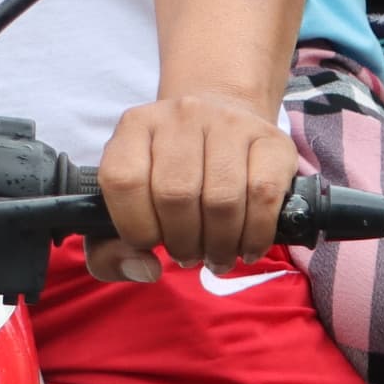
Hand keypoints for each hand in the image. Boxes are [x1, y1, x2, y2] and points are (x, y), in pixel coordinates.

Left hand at [93, 90, 301, 279]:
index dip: (136, 226)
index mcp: (136, 126)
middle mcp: (181, 114)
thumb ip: (112, 247)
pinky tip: (247, 247)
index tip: (151, 244)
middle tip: (190, 255)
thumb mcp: (131, 199)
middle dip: (183, 242)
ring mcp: (229, 121)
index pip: (123, 180)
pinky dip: (255, 234)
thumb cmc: (171, 174)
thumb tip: (145, 268)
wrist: (223, 123)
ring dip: (220, 245)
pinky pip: (264, 195)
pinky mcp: (271, 137)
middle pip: (175, 195)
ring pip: (221, 200)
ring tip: (218, 256)